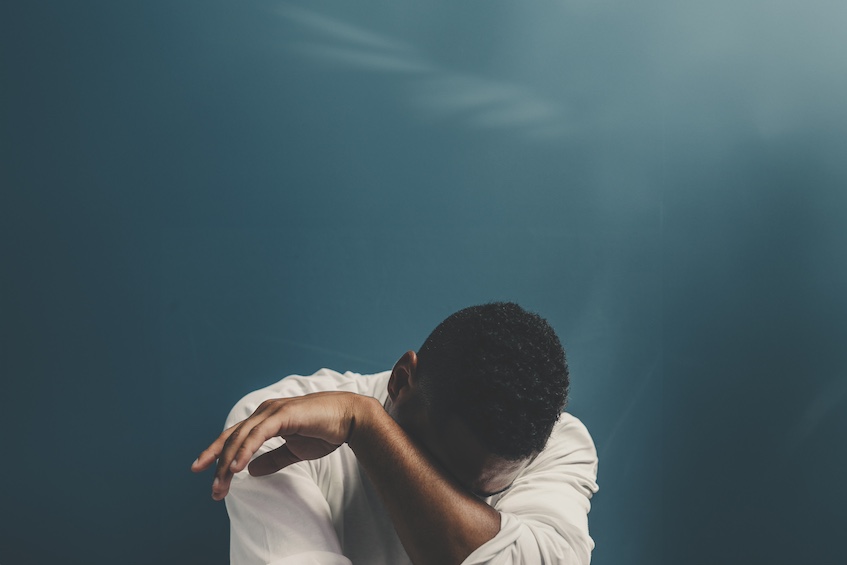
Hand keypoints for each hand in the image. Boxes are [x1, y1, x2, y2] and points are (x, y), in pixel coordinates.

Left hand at [191, 391, 368, 499]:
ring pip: (241, 437)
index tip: (204, 472)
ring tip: (221, 485)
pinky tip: (237, 467)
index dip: (217, 453)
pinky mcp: (283, 415)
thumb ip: (272, 459)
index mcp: (266, 419)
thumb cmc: (325, 431)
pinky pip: (258, 434)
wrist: (350, 419)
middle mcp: (265, 412)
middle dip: (219, 465)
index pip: (235, 436)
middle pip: (232, 438)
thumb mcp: (294, 451)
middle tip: (214, 491)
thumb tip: (251, 471)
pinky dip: (246, 450)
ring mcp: (273, 411)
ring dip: (229, 462)